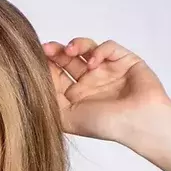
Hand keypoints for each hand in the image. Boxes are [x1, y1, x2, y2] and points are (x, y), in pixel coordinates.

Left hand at [41, 38, 170, 141]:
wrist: (137, 122)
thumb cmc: (105, 125)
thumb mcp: (67, 119)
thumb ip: (49, 104)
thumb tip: (33, 87)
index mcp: (76, 97)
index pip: (57, 75)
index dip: (46, 66)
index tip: (35, 59)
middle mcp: (89, 82)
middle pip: (69, 59)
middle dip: (57, 52)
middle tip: (47, 49)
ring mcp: (106, 70)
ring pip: (86, 48)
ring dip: (76, 45)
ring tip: (70, 50)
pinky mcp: (123, 60)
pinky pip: (108, 47)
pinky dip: (99, 50)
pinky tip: (94, 63)